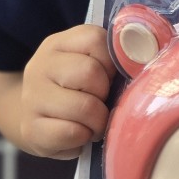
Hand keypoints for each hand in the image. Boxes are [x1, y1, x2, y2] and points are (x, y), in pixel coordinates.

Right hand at [19, 24, 115, 158]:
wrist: (35, 119)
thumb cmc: (74, 91)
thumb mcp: (87, 64)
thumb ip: (111, 57)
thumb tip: (147, 54)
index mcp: (57, 44)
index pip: (95, 40)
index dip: (111, 62)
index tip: (108, 77)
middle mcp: (40, 66)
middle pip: (90, 72)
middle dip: (105, 93)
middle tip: (101, 103)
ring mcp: (32, 97)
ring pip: (84, 106)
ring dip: (98, 121)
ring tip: (93, 122)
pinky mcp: (31, 129)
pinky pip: (72, 133)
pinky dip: (83, 138)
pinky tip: (79, 135)